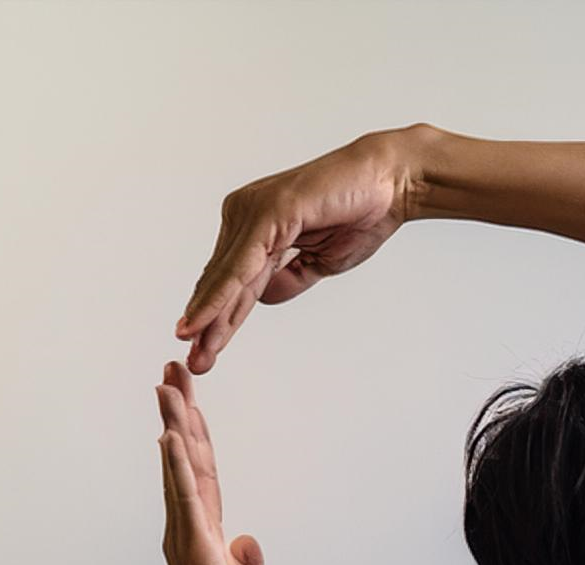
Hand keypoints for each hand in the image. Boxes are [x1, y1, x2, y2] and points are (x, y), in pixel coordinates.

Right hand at [157, 359, 274, 564]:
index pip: (198, 470)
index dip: (192, 431)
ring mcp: (189, 537)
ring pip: (180, 470)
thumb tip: (247, 543)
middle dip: (178, 412)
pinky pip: (187, 502)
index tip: (184, 394)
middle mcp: (188, 527)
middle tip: (171, 369)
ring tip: (166, 386)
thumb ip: (245, 559)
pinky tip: (170, 439)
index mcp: (202, 530)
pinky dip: (178, 470)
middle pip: (183, 458)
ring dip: (173, 426)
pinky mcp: (198, 551)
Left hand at [174, 129, 421, 373]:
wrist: (388, 183)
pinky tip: (205, 320)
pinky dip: (222, 296)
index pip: (233, 280)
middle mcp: (246, 214)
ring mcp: (253, 211)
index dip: (219, 316)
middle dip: (208, 324)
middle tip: (195, 362)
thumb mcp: (320, 261)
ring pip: (227, 277)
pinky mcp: (267, 213)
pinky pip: (240, 265)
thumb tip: (262, 299)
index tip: (206, 349)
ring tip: (196, 351)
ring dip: (211, 317)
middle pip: (223, 280)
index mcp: (256, 225)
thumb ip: (289, 278)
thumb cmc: (360, 214)